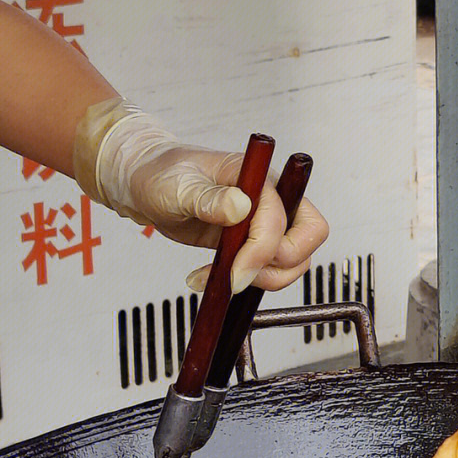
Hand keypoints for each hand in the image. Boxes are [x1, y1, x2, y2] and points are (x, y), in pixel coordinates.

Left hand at [73, 100, 327, 292]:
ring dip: (262, 279)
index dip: (260, 251)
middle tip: (237, 277)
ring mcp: (266, 222)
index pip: (279, 219)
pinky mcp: (255, 242)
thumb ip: (208, 197)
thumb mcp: (178, 186)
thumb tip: (241, 205)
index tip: (233, 274)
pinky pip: (272, 269)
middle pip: (309, 237)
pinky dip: (249, 282)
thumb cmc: (162, 175)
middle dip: (278, 266)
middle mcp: (271, 198)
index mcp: (258, 177)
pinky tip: (212, 279)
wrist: (148, 184)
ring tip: (219, 280)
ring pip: (295, 260)